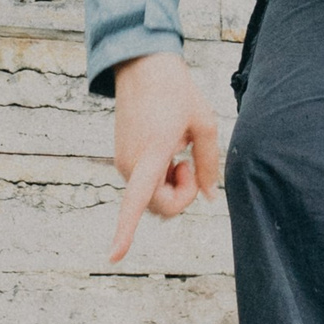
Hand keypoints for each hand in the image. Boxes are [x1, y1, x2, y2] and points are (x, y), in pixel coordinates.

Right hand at [107, 50, 223, 263]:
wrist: (143, 66)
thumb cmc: (177, 92)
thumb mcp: (204, 123)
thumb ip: (209, 164)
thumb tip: (208, 197)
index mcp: (150, 154)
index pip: (136, 201)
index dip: (125, 231)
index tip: (114, 257)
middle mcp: (129, 164)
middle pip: (158, 207)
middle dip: (181, 196)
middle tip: (189, 163)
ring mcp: (122, 162)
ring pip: (150, 197)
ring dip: (170, 184)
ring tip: (178, 151)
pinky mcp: (121, 158)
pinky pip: (144, 184)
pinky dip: (160, 177)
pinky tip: (166, 149)